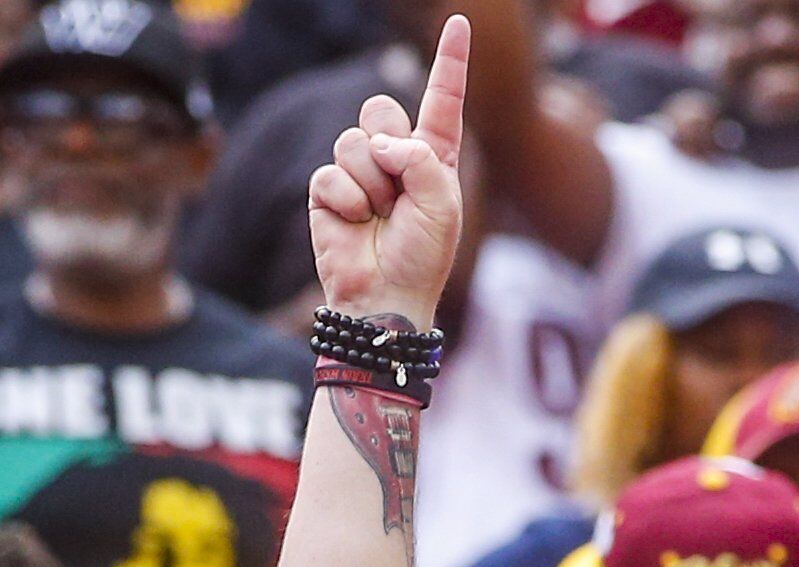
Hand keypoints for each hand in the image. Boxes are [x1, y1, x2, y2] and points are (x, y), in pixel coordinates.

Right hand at [307, 15, 468, 329]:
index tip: (459, 23)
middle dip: (389, 142)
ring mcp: (359, 174)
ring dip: (371, 182)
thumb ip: (422, 157)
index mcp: (433, 158)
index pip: (441, 100)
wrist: (387, 298)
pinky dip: (348, 200)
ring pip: (354, 140)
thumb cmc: (422, 256)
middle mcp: (395, 159)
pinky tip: (357, 225)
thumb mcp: (442, 202)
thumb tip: (377, 143)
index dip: (449, 63)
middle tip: (398, 190)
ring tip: (380, 217)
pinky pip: (330, 173)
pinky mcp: (328, 193)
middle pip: (381, 107)